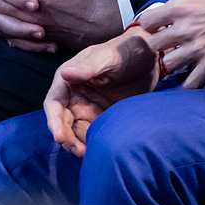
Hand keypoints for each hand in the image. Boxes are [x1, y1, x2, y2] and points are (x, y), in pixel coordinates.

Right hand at [42, 31, 161, 156]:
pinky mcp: (101, 117)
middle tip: (77, 150)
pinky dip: (92, 143)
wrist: (150, 57)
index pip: (54, 104)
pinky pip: (92, 133)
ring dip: (78, 144)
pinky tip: (97, 151)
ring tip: (87, 154)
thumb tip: (65, 74)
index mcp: (68, 79)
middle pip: (63, 122)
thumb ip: (88, 67)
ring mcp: (87, 108)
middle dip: (66, 138)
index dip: (54, 121)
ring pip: (76, 131)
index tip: (59, 136)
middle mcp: (74, 96)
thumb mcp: (108, 57)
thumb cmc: (126, 50)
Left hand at [130, 0, 204, 87]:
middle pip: (153, 45)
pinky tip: (193, 81)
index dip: (150, 26)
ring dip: (174, 65)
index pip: (148, 20)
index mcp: (184, 5)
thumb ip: (192, 5)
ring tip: (183, 64)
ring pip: (168, 65)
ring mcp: (198, 48)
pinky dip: (190, 85)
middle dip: (159, 47)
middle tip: (169, 48)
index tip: (156, 30)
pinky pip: (190, 84)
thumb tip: (182, 13)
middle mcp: (186, 27)